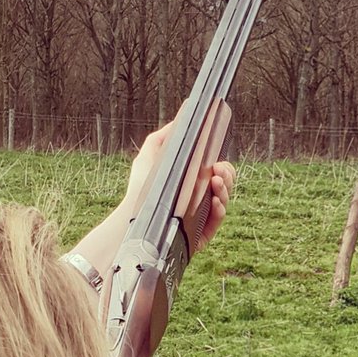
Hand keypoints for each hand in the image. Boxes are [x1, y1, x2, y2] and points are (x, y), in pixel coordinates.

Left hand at [122, 120, 235, 251]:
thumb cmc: (138, 191)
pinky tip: (214, 200)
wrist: (130, 218)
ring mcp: (202, 218)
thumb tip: (178, 121)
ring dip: (225, 189)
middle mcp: (200, 200)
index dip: (223, 166)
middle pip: (225, 185)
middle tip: (218, 170)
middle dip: (227, 175)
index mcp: (193, 183)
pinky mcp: (200, 235)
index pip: (218, 172)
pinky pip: (218, 221)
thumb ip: (160, 138)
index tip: (217, 162)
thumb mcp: (147, 158)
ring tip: (216, 181)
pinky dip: (220, 210)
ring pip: (224, 201)